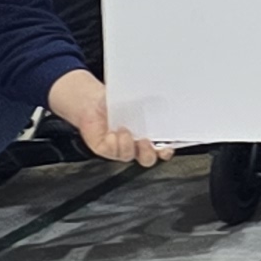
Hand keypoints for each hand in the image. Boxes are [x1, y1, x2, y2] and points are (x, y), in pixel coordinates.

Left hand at [48, 72, 171, 166]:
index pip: (162, 148)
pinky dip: (113, 142)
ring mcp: (119, 148)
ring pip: (129, 156)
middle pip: (147, 159)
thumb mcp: (136, 102)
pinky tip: (112, 132)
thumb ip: (148, 106)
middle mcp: (135, 145)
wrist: (92, 102)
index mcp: (148, 135)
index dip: (167, 150)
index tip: (168, 146)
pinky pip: (111, 152)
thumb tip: (159, 103)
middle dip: (148, 153)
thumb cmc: (117, 101)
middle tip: (145, 141)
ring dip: (128, 145)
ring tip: (124, 130)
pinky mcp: (104, 149)